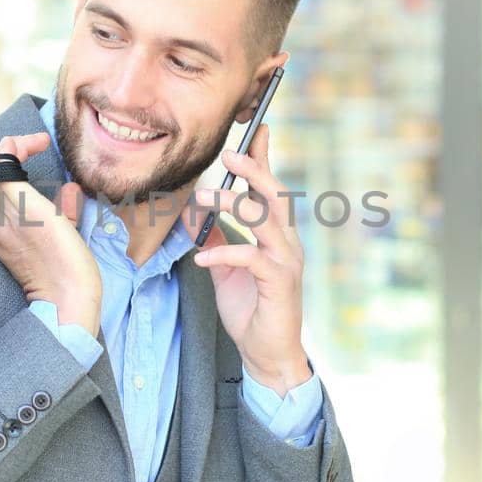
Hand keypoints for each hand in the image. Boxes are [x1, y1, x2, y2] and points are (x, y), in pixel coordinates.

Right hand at [0, 130, 100, 334]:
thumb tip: (69, 189)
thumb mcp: (58, 235)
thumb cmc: (67, 273)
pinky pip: (1, 168)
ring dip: (6, 145)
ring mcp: (3, 214)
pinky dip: (13, 148)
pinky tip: (35, 143)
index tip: (3, 149)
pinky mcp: (20, 206)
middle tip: (0, 135)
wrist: (69, 297)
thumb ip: (60, 211)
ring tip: (31, 139)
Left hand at [189, 122, 310, 394]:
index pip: (270, 190)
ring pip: (265, 221)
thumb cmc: (251, 309)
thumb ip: (216, 239)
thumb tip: (195, 214)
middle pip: (275, 196)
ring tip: (205, 198)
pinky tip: (202, 258)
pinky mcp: (279, 284)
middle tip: (230, 154)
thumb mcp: (226, 268)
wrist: (268, 354)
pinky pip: (252, 259)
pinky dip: (226, 254)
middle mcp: (287, 243)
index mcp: (276, 235)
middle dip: (254, 170)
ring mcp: (286, 263)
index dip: (263, 159)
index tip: (256, 127)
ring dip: (234, 206)